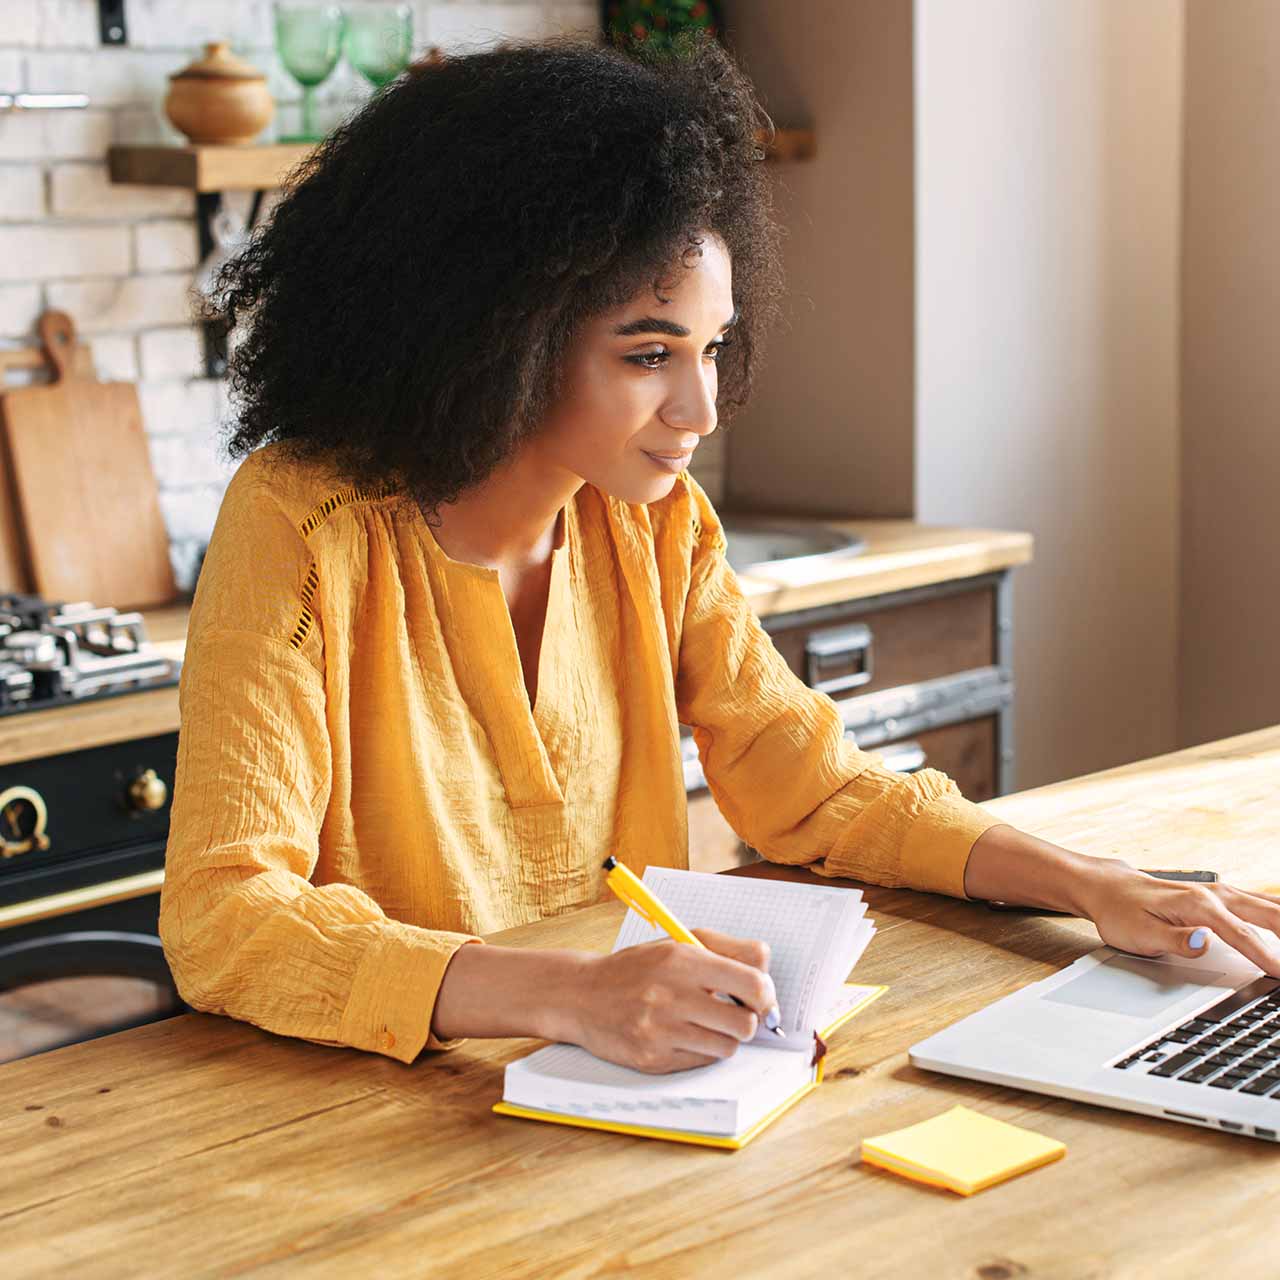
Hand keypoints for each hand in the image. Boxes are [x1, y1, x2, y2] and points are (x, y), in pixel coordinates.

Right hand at [558, 928, 777, 1073]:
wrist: (582, 995)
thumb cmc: (638, 968)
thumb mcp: (679, 943)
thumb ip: (729, 950)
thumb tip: (768, 972)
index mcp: (683, 959)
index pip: (753, 983)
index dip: (765, 994)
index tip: (759, 997)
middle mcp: (671, 994)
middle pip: (746, 1023)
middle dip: (746, 1020)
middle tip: (731, 1013)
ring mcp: (660, 1030)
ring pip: (727, 1047)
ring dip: (723, 1038)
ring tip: (704, 1024)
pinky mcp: (652, 1058)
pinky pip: (701, 1062)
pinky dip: (700, 1051)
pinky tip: (681, 1036)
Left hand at [1078, 859, 1279, 975]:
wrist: (1108, 889)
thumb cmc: (1121, 912)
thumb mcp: (1139, 933)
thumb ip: (1175, 940)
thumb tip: (1205, 942)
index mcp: (1198, 905)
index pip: (1242, 935)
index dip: (1268, 958)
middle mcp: (1215, 894)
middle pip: (1269, 914)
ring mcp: (1220, 893)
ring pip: (1269, 906)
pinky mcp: (1221, 898)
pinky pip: (1261, 905)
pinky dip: (1279, 917)